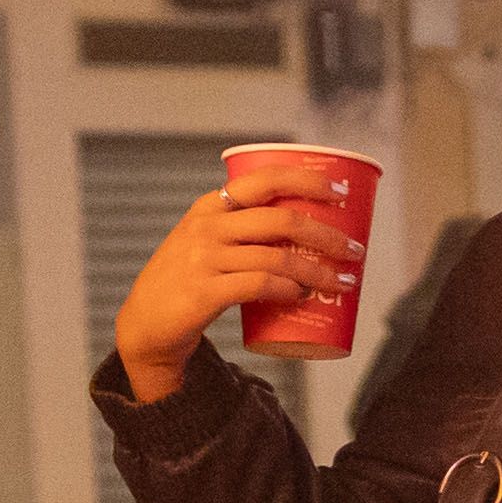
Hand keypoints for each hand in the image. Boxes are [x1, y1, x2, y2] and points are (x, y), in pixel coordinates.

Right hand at [108, 185, 358, 390]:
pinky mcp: (205, 292)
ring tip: (343, 281)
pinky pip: (259, 285)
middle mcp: (207, 226)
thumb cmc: (189, 280)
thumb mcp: (207, 242)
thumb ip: (244, 230)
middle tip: (355, 250)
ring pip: (277, 256)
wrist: (147, 323)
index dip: (308, 180)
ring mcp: (204, 259)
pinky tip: (304, 294)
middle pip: (281, 219)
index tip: (341, 192)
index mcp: (211, 206)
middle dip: (327, 234)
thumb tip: (309, 229)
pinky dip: (288, 289)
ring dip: (318, 270)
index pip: (264, 178)